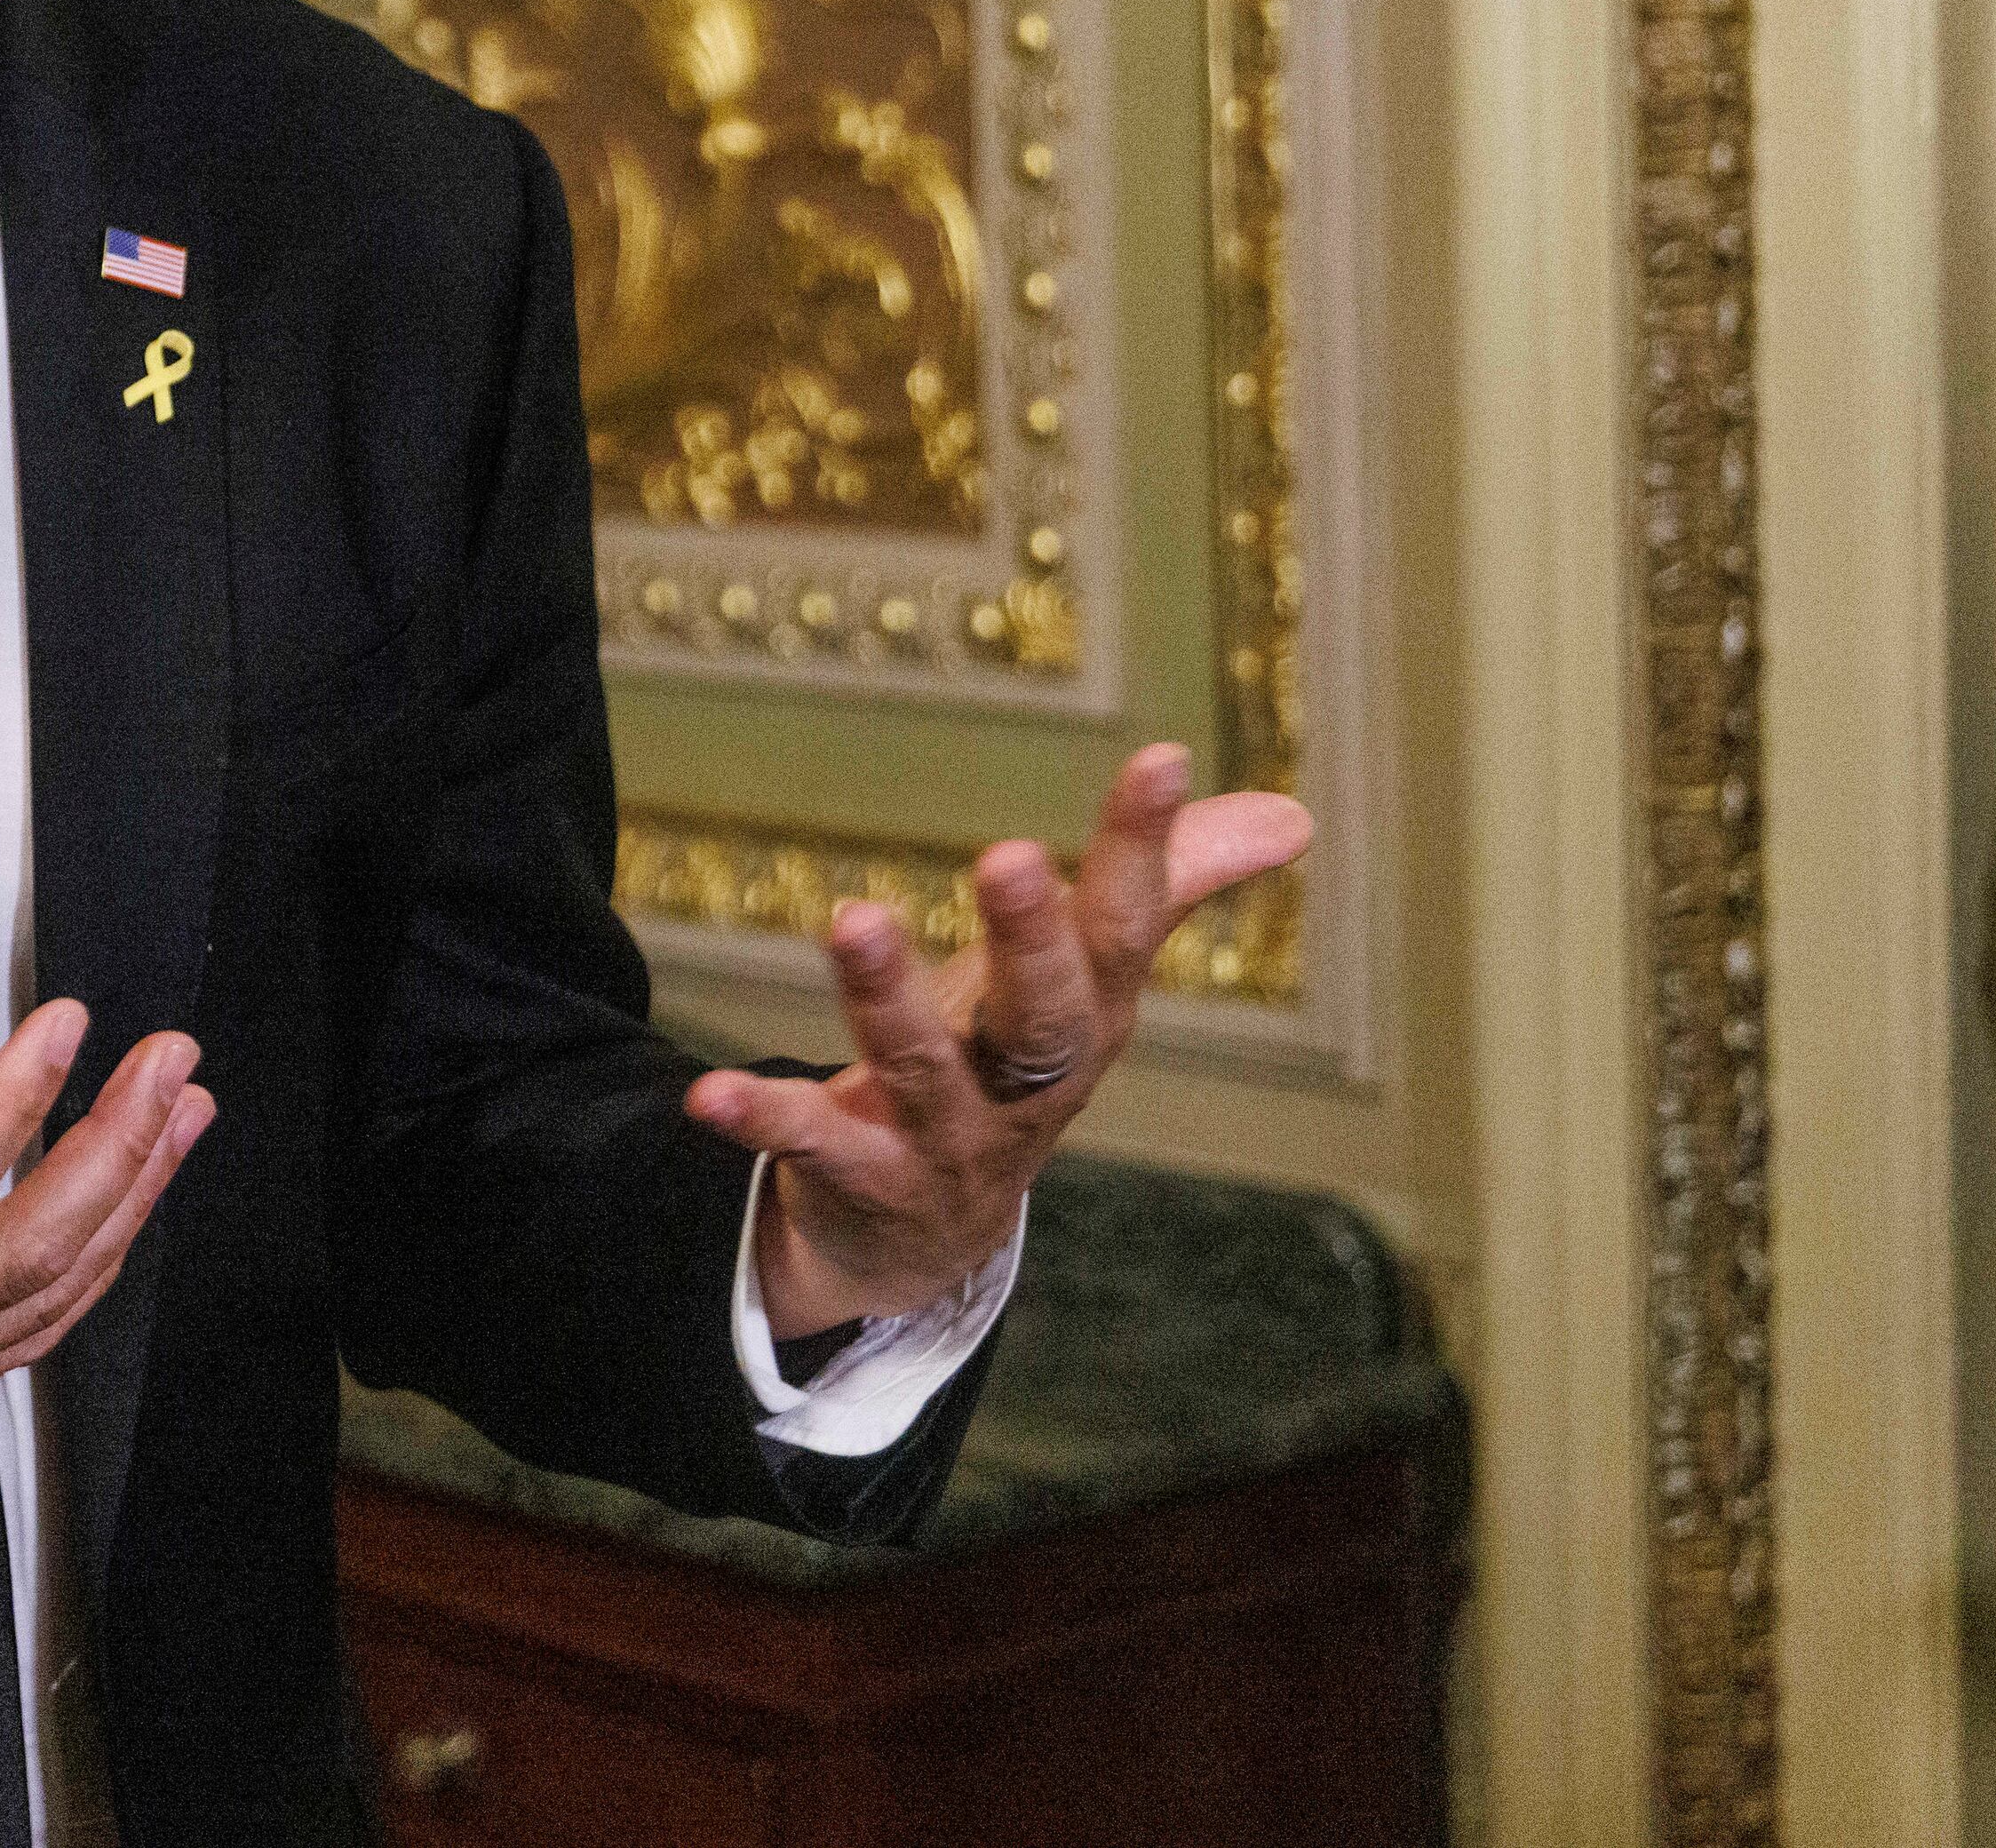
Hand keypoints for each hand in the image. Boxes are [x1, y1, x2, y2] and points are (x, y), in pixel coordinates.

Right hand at [0, 998, 214, 1523]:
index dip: (12, 1107)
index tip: (67, 1022)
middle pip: (25, 1253)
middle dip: (117, 1152)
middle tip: (177, 1059)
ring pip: (38, 1301)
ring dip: (125, 1208)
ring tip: (183, 1119)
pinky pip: (13, 1338)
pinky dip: (84, 1274)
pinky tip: (114, 1220)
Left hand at [684, 745, 1307, 1336]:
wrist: (923, 1237)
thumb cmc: (1004, 1067)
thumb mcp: (1083, 982)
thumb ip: (1165, 891)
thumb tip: (1288, 815)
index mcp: (1084, 1018)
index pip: (1126, 928)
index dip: (1147, 847)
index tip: (1160, 758)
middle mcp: (1028, 1081)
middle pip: (1047, 1014)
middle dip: (1033, 940)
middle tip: (1011, 855)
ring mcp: (949, 1138)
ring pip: (924, 1068)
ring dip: (886, 998)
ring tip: (851, 920)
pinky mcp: (860, 1175)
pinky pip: (813, 1146)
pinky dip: (765, 1119)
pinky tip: (708, 1093)